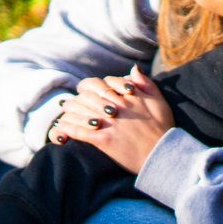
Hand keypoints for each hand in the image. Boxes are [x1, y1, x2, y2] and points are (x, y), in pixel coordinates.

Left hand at [49, 66, 173, 174]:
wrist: (162, 154)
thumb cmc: (162, 128)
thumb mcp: (158, 99)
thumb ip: (145, 82)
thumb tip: (132, 69)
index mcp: (126, 96)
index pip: (102, 83)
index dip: (93, 86)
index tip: (88, 90)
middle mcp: (114, 107)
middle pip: (87, 95)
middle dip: (76, 97)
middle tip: (69, 101)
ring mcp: (108, 123)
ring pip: (80, 111)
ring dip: (69, 110)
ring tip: (63, 112)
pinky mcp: (103, 140)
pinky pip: (79, 131)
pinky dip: (67, 129)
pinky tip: (60, 129)